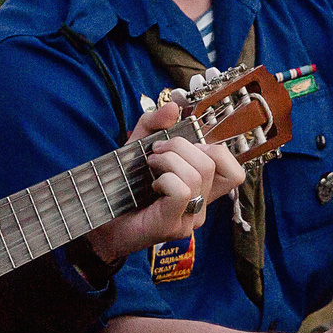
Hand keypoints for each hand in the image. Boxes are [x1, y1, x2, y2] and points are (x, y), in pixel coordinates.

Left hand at [84, 96, 248, 265]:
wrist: (98, 223)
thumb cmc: (121, 189)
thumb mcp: (136, 147)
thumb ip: (154, 123)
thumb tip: (174, 106)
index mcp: (200, 188)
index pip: (234, 170)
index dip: (214, 149)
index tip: (181, 147)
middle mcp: (200, 205)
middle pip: (213, 162)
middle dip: (180, 146)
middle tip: (155, 153)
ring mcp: (189, 219)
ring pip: (198, 175)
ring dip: (168, 161)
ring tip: (149, 167)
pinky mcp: (173, 226)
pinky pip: (182, 191)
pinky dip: (164, 179)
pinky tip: (151, 186)